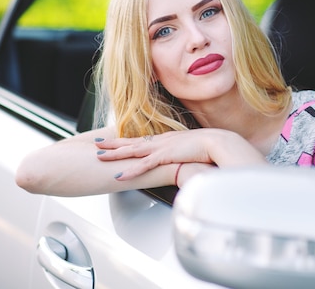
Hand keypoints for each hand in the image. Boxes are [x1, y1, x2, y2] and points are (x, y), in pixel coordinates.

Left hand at [95, 128, 265, 180]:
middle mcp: (160, 141)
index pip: (141, 140)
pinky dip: (130, 170)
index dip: (125, 141)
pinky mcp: (166, 156)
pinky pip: (144, 165)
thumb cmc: (209, 148)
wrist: (219, 143)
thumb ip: (180, 156)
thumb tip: (177, 162)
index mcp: (166, 140)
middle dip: (112, 144)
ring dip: (115, 154)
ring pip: (132, 151)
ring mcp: (161, 148)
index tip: (112, 140)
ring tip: (99, 157)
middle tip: (96, 144)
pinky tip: (119, 174)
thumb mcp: (190, 151)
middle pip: (131, 142)